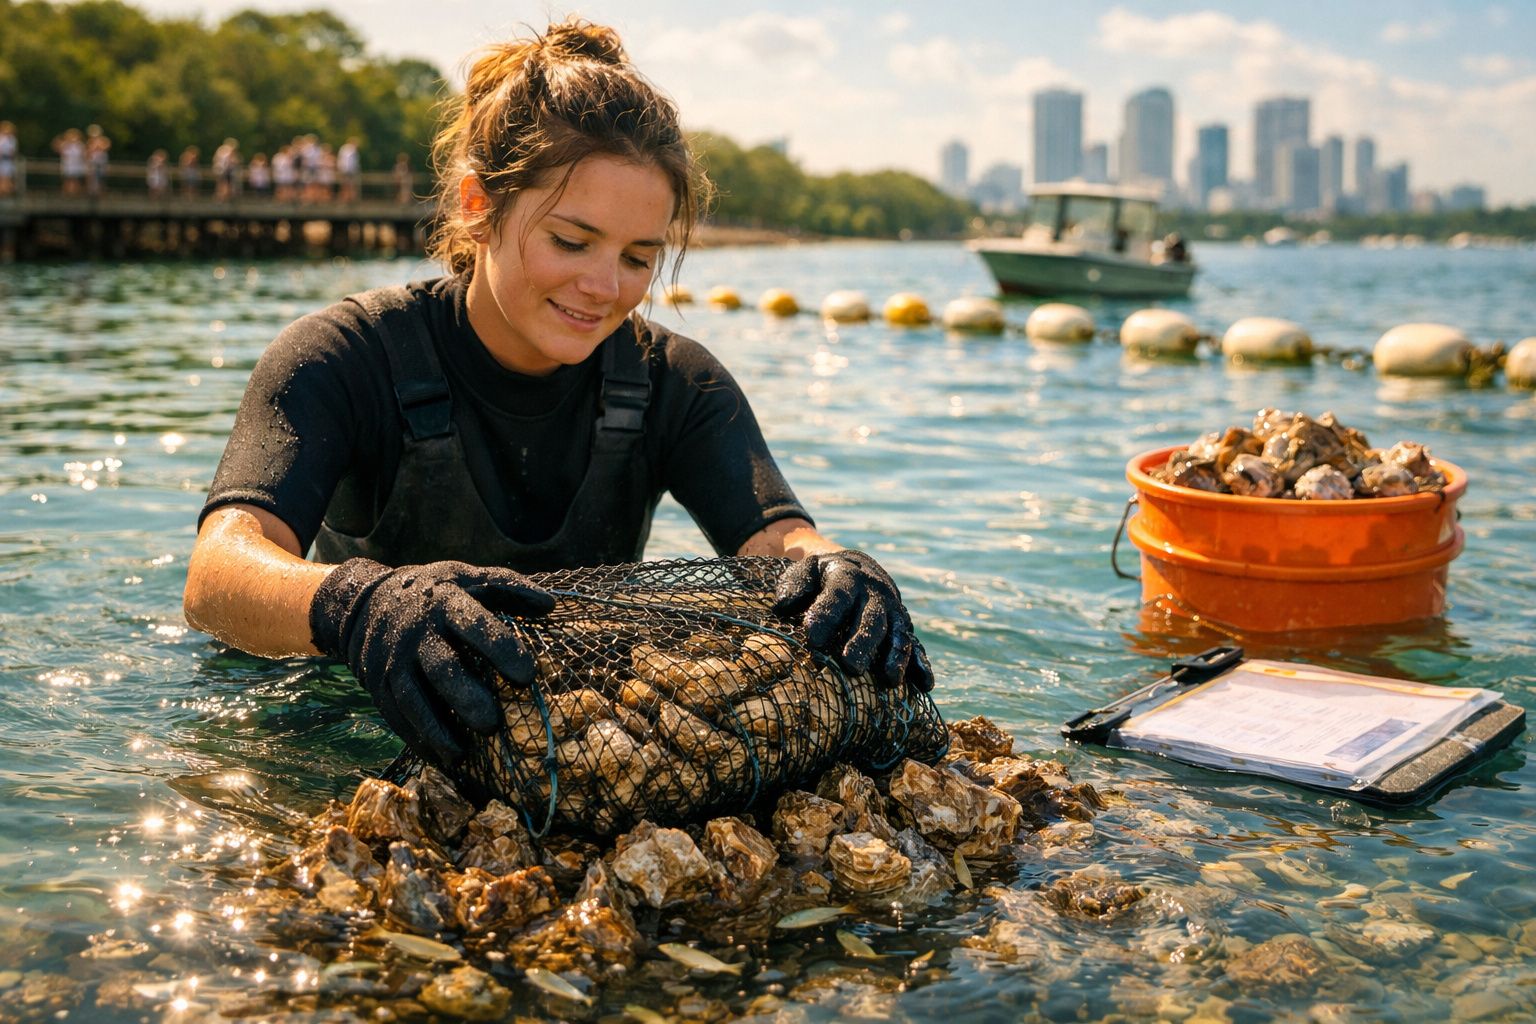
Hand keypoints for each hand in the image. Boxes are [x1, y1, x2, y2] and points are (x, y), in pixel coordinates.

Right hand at [309, 558, 554, 767]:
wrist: (368, 601)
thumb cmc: (436, 592)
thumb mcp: (469, 578)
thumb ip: (510, 587)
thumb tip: (550, 605)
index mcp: (445, 602)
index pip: (474, 624)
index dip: (501, 648)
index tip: (528, 675)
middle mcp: (418, 633)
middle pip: (442, 668)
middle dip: (467, 698)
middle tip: (493, 724)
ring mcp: (394, 661)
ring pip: (414, 698)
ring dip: (437, 728)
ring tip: (462, 752)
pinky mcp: (379, 684)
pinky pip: (397, 715)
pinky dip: (417, 738)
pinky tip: (441, 757)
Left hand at [773, 549, 933, 691]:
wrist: (859, 568)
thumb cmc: (822, 578)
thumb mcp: (806, 571)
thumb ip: (795, 585)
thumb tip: (783, 606)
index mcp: (847, 577)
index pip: (837, 596)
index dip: (826, 615)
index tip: (813, 637)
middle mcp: (874, 594)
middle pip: (870, 619)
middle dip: (863, 642)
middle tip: (851, 666)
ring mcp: (892, 611)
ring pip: (897, 633)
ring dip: (895, 657)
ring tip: (889, 680)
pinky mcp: (904, 628)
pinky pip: (915, 646)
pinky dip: (920, 664)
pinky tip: (925, 684)